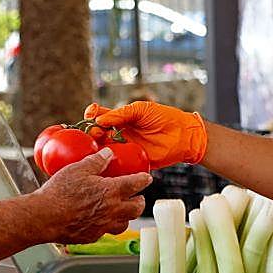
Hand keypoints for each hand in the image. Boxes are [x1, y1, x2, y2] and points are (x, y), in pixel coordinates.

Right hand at [33, 148, 150, 242]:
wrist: (44, 217)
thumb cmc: (59, 193)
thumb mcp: (78, 169)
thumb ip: (96, 161)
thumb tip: (107, 153)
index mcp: (112, 191)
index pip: (137, 184)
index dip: (144, 180)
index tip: (146, 178)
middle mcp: (112, 210)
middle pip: (137, 208)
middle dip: (139, 201)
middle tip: (136, 196)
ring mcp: (103, 226)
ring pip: (124, 223)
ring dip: (125, 216)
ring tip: (120, 210)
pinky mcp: (92, 236)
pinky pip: (106, 232)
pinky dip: (107, 225)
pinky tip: (99, 219)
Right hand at [85, 101, 208, 167]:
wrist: (183, 135)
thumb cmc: (164, 118)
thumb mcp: (141, 109)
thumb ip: (120, 114)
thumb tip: (99, 120)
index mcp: (121, 118)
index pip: (100, 116)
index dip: (92, 116)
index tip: (90, 115)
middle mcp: (120, 133)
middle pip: (99, 133)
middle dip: (93, 131)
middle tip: (96, 132)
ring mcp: (125, 148)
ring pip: (105, 148)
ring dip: (98, 145)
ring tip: (99, 142)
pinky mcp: (132, 161)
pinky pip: (117, 162)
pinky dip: (108, 162)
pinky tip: (103, 160)